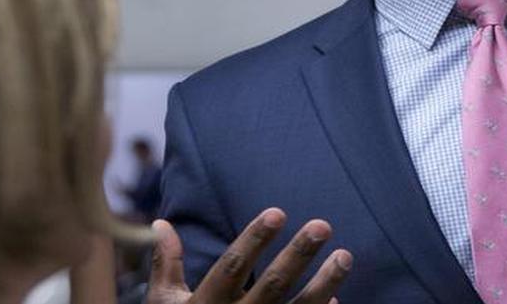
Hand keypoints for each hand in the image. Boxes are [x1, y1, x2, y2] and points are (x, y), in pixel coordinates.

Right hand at [146, 208, 352, 303]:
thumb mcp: (164, 302)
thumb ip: (167, 263)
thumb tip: (160, 221)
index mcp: (207, 303)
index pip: (233, 265)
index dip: (254, 239)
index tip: (278, 211)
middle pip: (273, 285)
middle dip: (298, 254)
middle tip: (323, 225)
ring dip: (325, 283)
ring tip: (345, 256)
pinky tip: (335, 298)